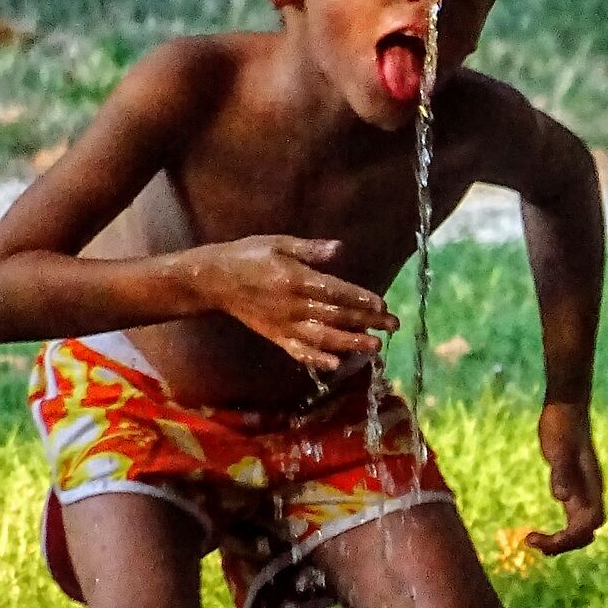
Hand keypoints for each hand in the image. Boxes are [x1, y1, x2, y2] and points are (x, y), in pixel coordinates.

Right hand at [189, 237, 396, 373]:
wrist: (215, 280)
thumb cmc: (249, 255)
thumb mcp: (279, 243)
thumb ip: (310, 249)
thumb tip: (340, 248)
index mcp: (296, 280)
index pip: (336, 292)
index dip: (360, 299)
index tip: (382, 305)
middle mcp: (293, 306)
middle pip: (336, 316)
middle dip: (367, 322)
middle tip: (393, 326)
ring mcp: (284, 325)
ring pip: (323, 338)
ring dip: (351, 343)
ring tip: (375, 347)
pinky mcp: (276, 337)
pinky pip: (299, 351)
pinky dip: (317, 359)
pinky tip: (336, 365)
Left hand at [528, 400, 605, 555]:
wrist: (566, 407)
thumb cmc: (562, 425)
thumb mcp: (558, 448)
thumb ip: (562, 472)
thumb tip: (561, 498)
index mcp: (591, 485)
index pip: (588, 524)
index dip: (568, 538)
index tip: (540, 538)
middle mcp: (590, 492)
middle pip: (587, 532)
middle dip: (564, 544)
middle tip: (532, 542)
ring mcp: (582, 490)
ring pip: (580, 528)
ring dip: (561, 541)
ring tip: (532, 541)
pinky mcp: (572, 487)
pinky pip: (571, 519)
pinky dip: (558, 531)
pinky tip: (537, 532)